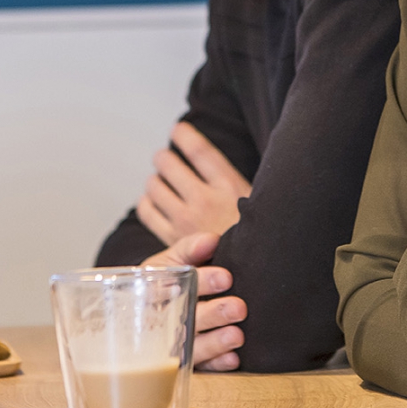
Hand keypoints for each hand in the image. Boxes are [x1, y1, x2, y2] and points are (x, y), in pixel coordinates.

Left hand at [136, 122, 252, 243]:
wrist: (252, 277)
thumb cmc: (259, 237)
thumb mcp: (259, 203)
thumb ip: (238, 183)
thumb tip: (221, 164)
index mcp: (228, 187)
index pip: (199, 150)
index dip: (185, 135)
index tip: (178, 130)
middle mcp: (203, 200)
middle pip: (169, 164)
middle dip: (165, 158)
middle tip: (166, 160)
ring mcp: (184, 221)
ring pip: (154, 186)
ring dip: (156, 180)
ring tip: (162, 182)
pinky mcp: (171, 240)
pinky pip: (147, 211)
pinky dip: (147, 203)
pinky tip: (155, 203)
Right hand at [143, 233, 247, 371]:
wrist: (158, 300)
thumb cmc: (169, 277)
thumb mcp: (173, 258)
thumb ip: (192, 247)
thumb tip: (212, 240)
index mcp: (156, 290)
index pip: (176, 286)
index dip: (202, 282)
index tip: (226, 277)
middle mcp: (163, 319)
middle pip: (186, 319)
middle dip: (213, 314)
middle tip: (238, 307)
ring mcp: (175, 342)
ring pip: (193, 346)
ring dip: (215, 343)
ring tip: (237, 335)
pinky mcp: (188, 360)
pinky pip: (202, 367)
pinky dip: (217, 364)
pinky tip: (233, 359)